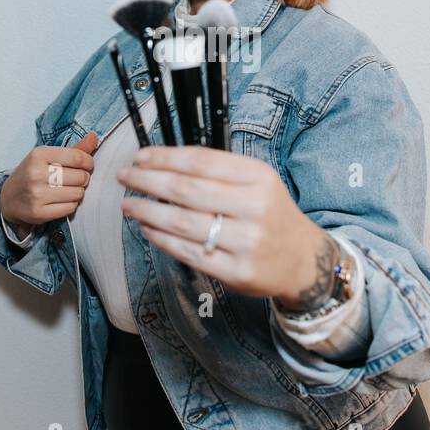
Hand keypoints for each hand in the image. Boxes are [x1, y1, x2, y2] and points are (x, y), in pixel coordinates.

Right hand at [0, 132, 98, 230]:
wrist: (7, 199)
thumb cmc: (32, 174)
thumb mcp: (47, 157)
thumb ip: (73, 149)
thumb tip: (94, 138)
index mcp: (39, 155)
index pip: (78, 158)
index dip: (88, 162)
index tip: (86, 165)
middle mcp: (36, 173)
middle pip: (80, 176)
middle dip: (83, 178)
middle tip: (75, 179)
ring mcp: (37, 194)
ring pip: (77, 193)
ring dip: (78, 192)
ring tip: (68, 190)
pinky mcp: (39, 212)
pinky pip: (70, 208)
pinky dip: (71, 205)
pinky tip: (62, 201)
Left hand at [115, 145, 333, 306]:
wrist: (304, 261)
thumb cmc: (271, 215)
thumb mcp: (258, 183)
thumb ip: (218, 173)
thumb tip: (162, 164)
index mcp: (259, 178)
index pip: (201, 162)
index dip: (165, 158)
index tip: (140, 157)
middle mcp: (254, 208)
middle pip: (186, 190)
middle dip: (148, 181)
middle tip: (125, 177)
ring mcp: (246, 242)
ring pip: (182, 222)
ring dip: (148, 212)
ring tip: (129, 204)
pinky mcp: (236, 272)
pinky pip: (188, 252)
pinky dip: (162, 239)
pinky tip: (148, 229)